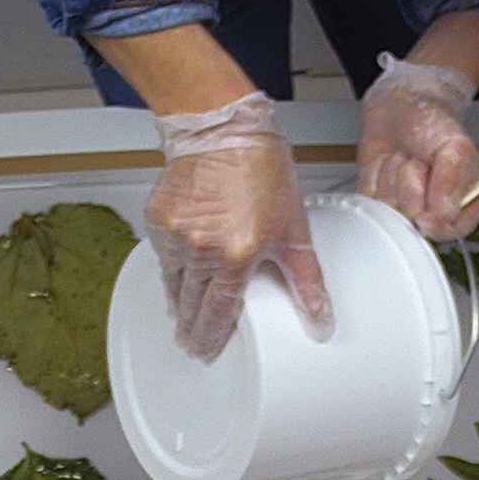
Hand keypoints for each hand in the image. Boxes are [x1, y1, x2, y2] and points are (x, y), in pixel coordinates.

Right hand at [145, 92, 327, 360]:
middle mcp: (200, 250)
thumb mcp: (294, 229)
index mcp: (235, 257)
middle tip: (190, 344)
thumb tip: (321, 320)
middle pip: (190, 306)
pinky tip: (178, 273)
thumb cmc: (260, 169)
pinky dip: (171, 267)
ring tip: (181, 317)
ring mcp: (175, 234)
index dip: (210, 338)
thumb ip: (306, 279)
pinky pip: (162, 255)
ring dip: (177, 303)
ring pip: (172, 284)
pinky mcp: (157, 218)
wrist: (223, 127)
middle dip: (189, 328)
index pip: (218, 314)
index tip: (206, 352)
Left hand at [358, 55, 478, 238]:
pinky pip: (369, 201)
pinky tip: (386, 164)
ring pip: (389, 209)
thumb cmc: (433, 123)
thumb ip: (455, 181)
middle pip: (414, 219)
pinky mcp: (377, 201)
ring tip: (404, 159)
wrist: (400, 105)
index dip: (435, 222)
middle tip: (419, 163)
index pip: (450, 231)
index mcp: (462, 203)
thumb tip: (445, 214)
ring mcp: (402, 208)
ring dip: (393, 177)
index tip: (425, 212)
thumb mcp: (456, 145)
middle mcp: (433, 211)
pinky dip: (374, 178)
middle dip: (412, 185)